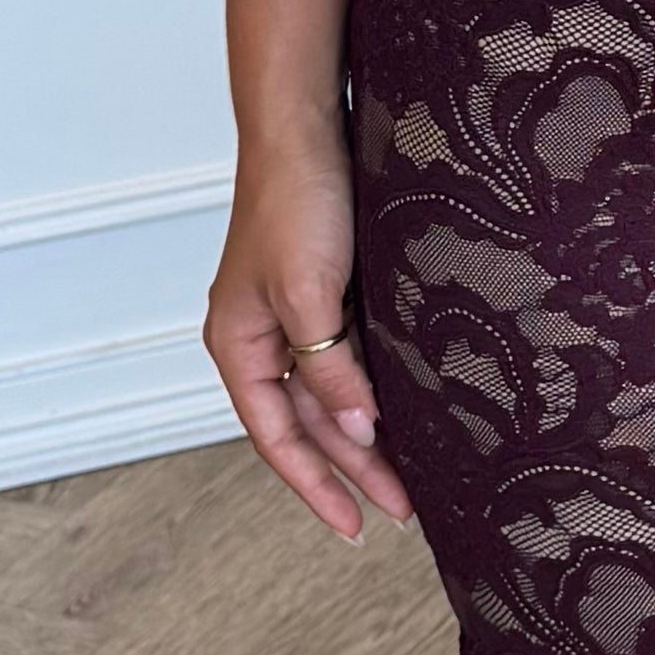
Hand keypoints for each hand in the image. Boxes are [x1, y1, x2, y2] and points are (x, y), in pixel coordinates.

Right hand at [203, 125, 417, 543]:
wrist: (308, 127)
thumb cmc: (295, 202)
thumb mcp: (309, 293)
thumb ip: (329, 366)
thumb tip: (356, 430)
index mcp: (238, 346)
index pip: (277, 437)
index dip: (316, 485)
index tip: (354, 527)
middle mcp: (263, 340)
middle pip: (311, 423)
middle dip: (355, 467)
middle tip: (406, 510)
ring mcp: (296, 318)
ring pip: (334, 395)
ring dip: (370, 435)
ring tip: (416, 476)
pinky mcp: (330, 294)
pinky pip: (352, 359)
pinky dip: (377, 390)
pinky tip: (410, 412)